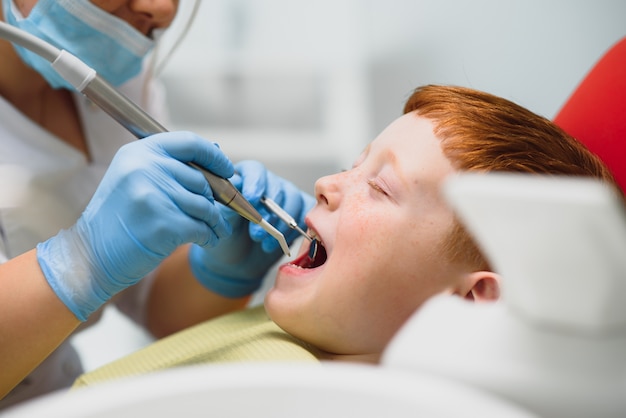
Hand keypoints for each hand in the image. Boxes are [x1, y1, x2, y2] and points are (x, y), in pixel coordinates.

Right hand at [36, 132, 233, 320]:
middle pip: (202, 180)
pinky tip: (206, 241)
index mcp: (139, 153)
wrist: (91, 256)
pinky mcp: (163, 224)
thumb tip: (216, 162)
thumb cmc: (119, 220)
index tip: (228, 170)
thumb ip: (168, 168)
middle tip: (218, 215)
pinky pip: (201, 228)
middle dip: (216, 200)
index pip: (189, 143)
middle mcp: (145, 168)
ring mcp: (153, 196)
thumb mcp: (135, 181)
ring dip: (215, 222)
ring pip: (205, 206)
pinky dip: (209, 236)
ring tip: (215, 230)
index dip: (214, 156)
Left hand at [190, 160, 313, 297]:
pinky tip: (277, 244)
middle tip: (255, 234)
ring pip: (292, 199)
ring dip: (280, 224)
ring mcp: (284, 197)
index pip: (254, 170)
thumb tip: (233, 188)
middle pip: (276, 185)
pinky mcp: (297, 212)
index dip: (255, 183)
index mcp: (243, 180)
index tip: (251, 199)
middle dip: (268, 212)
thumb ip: (225, 206)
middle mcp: (266, 184)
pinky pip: (304, 214)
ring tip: (264, 243)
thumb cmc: (225, 239)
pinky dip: (292, 231)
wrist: (235, 263)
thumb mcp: (220, 224)